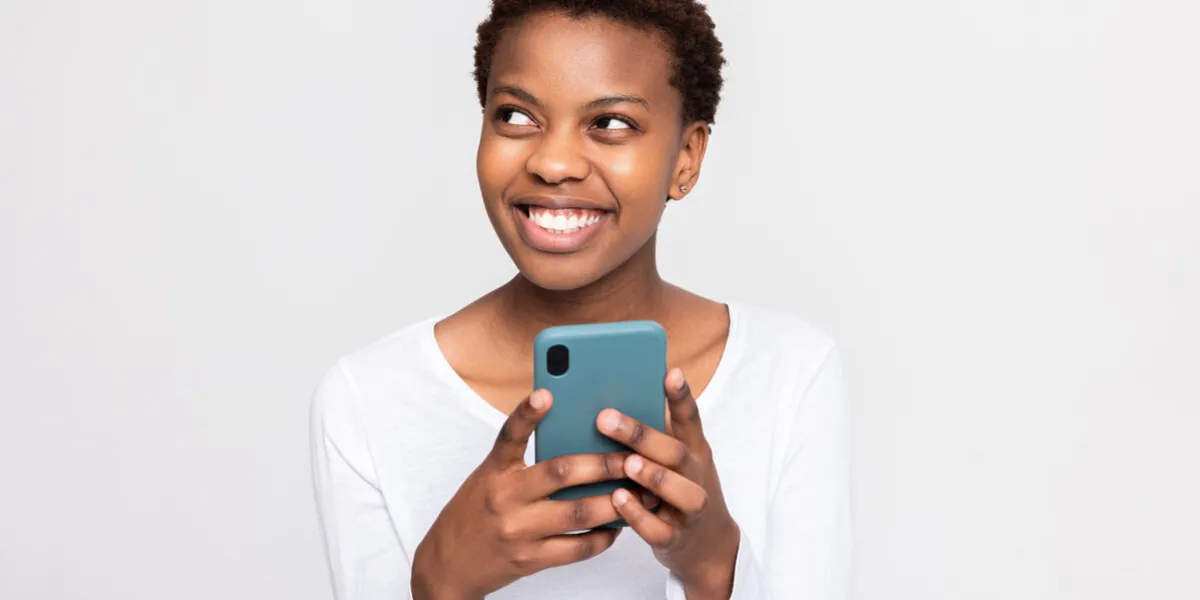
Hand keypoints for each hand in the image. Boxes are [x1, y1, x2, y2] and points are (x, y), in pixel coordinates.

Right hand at [412, 390, 630, 599]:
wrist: (449, 564)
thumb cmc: (476, 511)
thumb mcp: (490, 478)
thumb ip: (522, 460)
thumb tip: (574, 437)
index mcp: (495, 471)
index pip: (509, 436)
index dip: (527, 413)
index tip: (546, 393)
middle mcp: (505, 498)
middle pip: (561, 473)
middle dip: (604, 464)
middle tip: (632, 456)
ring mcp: (518, 531)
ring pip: (578, 513)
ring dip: (615, 503)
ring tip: (640, 493)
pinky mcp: (530, 560)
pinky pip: (577, 548)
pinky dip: (603, 537)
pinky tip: (619, 527)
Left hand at [597, 369, 740, 598]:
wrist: (707, 543)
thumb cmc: (680, 486)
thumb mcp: (675, 458)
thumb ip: (652, 434)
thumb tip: (609, 400)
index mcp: (694, 450)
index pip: (690, 419)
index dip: (681, 396)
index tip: (670, 373)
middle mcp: (696, 476)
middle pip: (676, 453)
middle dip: (642, 435)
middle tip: (605, 418)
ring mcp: (690, 510)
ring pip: (682, 492)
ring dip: (653, 477)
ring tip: (626, 463)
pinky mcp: (676, 539)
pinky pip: (660, 530)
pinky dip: (639, 517)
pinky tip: (618, 500)